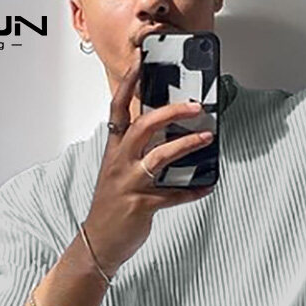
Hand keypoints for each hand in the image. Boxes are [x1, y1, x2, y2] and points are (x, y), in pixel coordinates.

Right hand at [82, 49, 214, 276]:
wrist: (98, 243)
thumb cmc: (110, 208)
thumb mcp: (117, 174)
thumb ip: (135, 154)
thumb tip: (163, 138)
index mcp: (113, 152)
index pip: (118, 110)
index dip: (129, 84)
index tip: (141, 62)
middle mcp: (119, 164)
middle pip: (142, 126)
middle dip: (170, 112)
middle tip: (194, 106)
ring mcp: (130, 184)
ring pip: (159, 157)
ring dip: (186, 144)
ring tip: (207, 136)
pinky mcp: (142, 206)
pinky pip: (173, 196)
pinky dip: (193, 191)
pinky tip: (208, 186)